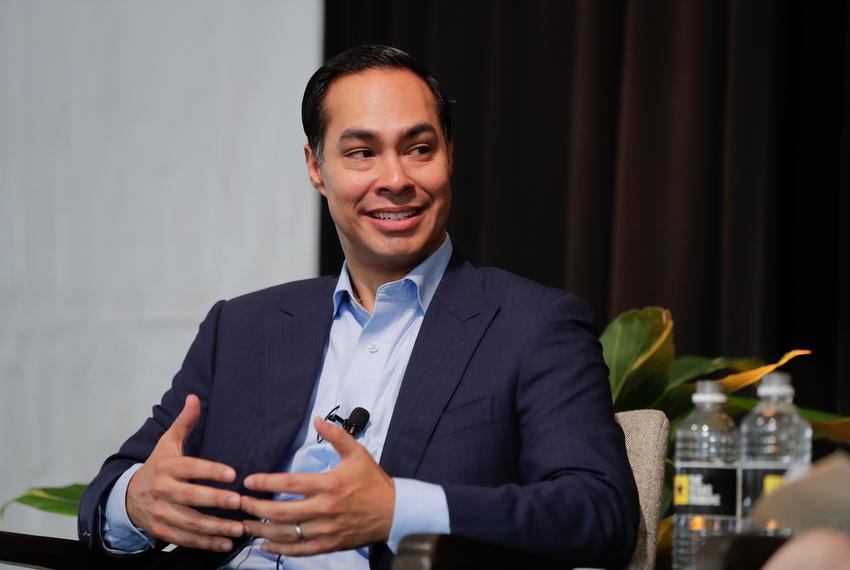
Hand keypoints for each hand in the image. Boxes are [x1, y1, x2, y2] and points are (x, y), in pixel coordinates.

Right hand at [126, 394, 244, 551]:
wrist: (127, 497)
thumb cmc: (157, 466)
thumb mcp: (167, 443)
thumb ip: (184, 422)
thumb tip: (194, 397)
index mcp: (166, 467)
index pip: (190, 468)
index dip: (210, 471)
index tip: (232, 474)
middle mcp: (162, 490)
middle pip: (190, 497)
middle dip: (215, 500)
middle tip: (239, 502)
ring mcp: (161, 513)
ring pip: (190, 522)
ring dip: (215, 527)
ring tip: (239, 527)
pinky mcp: (162, 531)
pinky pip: (185, 539)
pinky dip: (205, 542)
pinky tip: (225, 543)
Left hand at [241, 417, 394, 556]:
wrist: (393, 511)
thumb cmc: (373, 481)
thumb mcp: (357, 453)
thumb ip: (336, 435)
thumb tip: (317, 419)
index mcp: (329, 484)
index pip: (289, 483)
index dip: (266, 482)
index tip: (248, 482)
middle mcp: (324, 509)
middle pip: (281, 512)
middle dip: (256, 509)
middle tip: (240, 504)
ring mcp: (326, 529)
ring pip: (287, 533)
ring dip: (262, 530)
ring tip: (246, 524)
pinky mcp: (329, 544)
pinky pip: (299, 550)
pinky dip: (280, 549)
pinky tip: (266, 544)